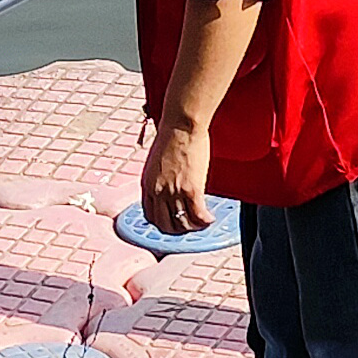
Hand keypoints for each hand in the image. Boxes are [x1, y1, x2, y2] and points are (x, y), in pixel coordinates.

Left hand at [139, 118, 217, 234]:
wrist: (180, 127)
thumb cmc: (170, 138)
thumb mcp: (156, 163)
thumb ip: (158, 179)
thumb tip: (167, 188)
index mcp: (146, 185)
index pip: (150, 216)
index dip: (162, 223)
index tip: (172, 223)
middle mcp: (158, 192)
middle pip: (165, 225)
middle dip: (178, 230)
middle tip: (189, 226)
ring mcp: (174, 192)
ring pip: (183, 223)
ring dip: (193, 227)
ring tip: (202, 223)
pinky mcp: (191, 189)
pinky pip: (198, 215)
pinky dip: (205, 221)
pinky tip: (210, 219)